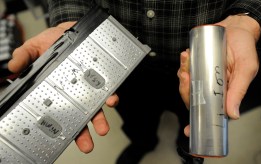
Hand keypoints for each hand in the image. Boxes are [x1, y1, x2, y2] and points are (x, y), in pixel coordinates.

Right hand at [8, 22, 118, 152]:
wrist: (74, 30)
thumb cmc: (53, 41)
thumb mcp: (34, 47)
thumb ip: (23, 57)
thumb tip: (12, 68)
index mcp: (57, 90)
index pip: (58, 111)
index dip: (60, 126)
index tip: (60, 138)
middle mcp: (74, 92)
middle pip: (78, 116)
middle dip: (82, 132)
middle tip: (86, 145)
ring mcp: (89, 86)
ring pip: (95, 107)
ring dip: (100, 119)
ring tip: (102, 129)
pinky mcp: (102, 76)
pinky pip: (109, 88)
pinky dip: (111, 95)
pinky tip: (112, 100)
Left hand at [178, 15, 260, 136]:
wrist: (237, 28)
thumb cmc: (245, 49)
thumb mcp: (246, 70)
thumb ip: (239, 91)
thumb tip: (233, 114)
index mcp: (224, 94)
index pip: (209, 112)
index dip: (197, 122)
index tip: (187, 130)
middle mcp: (211, 88)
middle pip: (192, 99)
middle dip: (185, 91)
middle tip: (186, 77)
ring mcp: (202, 77)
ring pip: (186, 85)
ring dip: (183, 74)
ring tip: (186, 60)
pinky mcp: (196, 66)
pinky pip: (185, 70)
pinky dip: (183, 64)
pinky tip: (186, 56)